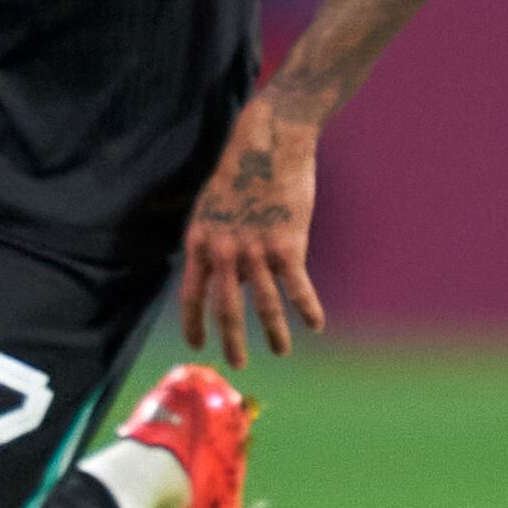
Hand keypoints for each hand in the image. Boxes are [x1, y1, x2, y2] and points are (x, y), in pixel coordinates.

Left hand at [180, 92, 326, 367]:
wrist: (269, 142)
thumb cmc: (242, 170)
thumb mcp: (214, 207)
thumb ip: (217, 243)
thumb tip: (230, 276)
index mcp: (200, 241)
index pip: (191, 294)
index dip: (194, 323)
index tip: (196, 345)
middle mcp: (223, 251)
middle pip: (225, 309)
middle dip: (231, 341)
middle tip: (237, 364)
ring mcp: (255, 250)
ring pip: (263, 305)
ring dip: (273, 333)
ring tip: (281, 350)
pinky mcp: (288, 245)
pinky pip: (297, 288)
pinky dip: (307, 309)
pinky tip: (316, 325)